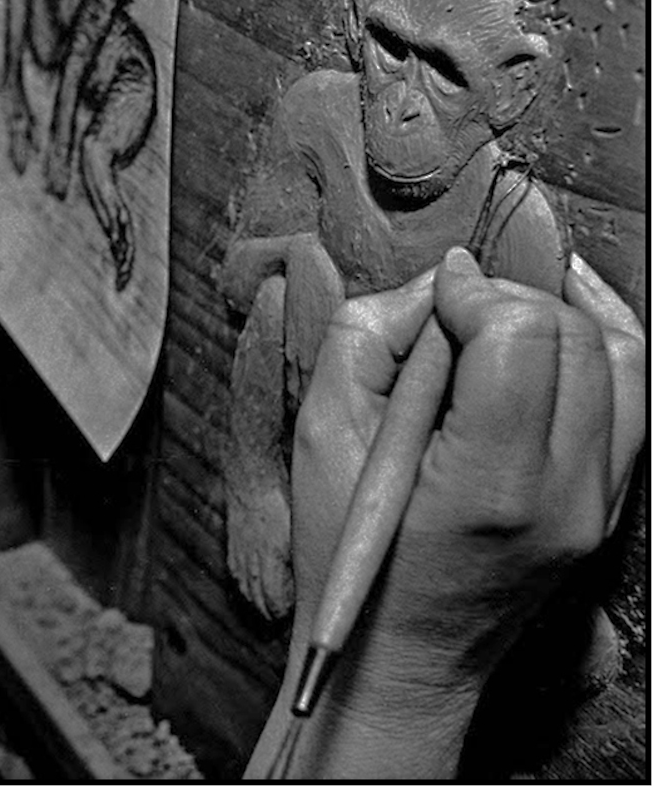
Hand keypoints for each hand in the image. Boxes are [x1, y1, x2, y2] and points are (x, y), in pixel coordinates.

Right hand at [251, 247, 644, 776]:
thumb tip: (435, 286)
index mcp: (488, 484)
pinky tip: (555, 318)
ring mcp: (598, 502)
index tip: (434, 298)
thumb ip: (365, 338)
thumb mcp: (320, 434)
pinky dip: (598, 343)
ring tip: (499, 310)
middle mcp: (564, 494)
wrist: (402, 655)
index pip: (520, 335)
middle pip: (571, 336)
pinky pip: (634, 395)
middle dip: (509, 297)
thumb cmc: (346, 553)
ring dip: (556, 313)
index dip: (473, 293)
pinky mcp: (609, 502)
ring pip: (618, 355)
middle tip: (453, 311)